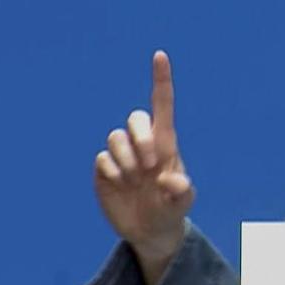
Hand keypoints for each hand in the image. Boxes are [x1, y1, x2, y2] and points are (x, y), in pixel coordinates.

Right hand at [93, 50, 194, 282]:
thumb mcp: (182, 203)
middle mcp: (143, 143)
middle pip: (135, 118)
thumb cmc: (171, 209)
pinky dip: (112, 171)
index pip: (163, 104)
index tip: (160, 55)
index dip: (161, 80)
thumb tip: (173, 180)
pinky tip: (122, 185)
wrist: (151, 229)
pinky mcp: (105, 168)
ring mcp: (123, 155)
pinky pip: (102, 158)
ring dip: (126, 158)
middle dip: (140, 137)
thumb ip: (182, 191)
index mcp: (167, 143)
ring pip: (115, 137)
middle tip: (150, 165)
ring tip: (136, 179)